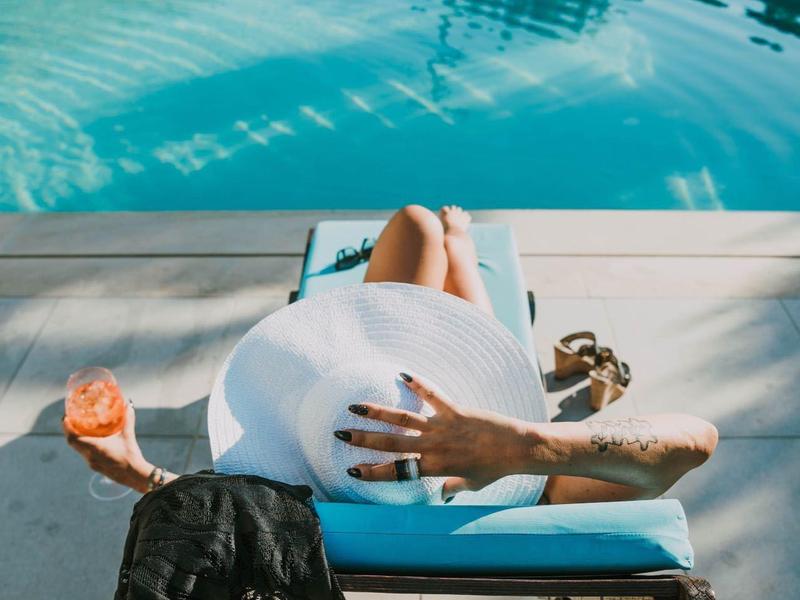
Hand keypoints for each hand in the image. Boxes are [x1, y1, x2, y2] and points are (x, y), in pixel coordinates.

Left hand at [62, 403, 153, 492]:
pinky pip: (85, 454)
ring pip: (78, 449)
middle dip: (70, 432)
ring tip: (79, 429)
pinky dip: (83, 446)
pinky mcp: (96, 467)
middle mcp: (89, 456)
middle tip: (70, 420)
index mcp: (94, 447)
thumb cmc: (130, 456)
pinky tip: (91, 442)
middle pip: (73, 443)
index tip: (65, 418)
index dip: (67, 428)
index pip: (73, 438)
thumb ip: (128, 420)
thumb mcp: (128, 436)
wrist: (133, 475)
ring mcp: (92, 463)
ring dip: (76, 440)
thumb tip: (129, 405)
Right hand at [336, 373, 534, 501]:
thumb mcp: (471, 484)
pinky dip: (418, 383)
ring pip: (403, 419)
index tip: (352, 471)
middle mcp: (433, 446)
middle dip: (362, 440)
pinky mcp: (454, 410)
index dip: (373, 472)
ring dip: (377, 412)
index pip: (396, 471)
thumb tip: (443, 495)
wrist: (517, 448)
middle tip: (340, 433)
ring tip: (356, 406)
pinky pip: (432, 395)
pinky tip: (401, 373)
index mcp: (434, 467)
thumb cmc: (495, 469)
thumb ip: (453, 487)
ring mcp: (442, 426)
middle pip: (390, 443)